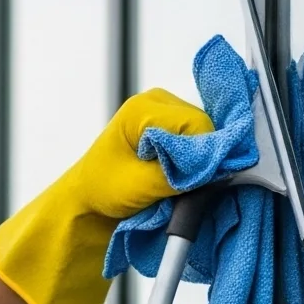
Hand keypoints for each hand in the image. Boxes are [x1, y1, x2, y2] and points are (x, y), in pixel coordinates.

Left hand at [0, 91, 214, 303]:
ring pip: (205, 137)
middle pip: (204, 128)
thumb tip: (216, 169)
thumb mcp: (138, 186)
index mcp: (143, 108)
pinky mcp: (172, 129)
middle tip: (189, 186)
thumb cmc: (101, 190)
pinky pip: (198, 143)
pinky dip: (195, 163)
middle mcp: (157, 103)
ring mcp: (166, 114)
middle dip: (203, 159)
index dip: (206, 155)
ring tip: (180, 184)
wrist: (87, 200)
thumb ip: (177, 175)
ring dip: (199, 163)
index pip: (196, 124)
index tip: (204, 181)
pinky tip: (183, 177)